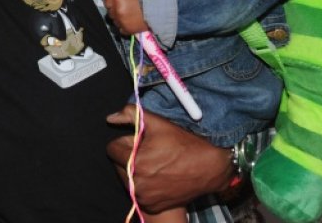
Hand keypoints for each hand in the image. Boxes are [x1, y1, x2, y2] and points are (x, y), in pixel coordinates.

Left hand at [104, 0, 147, 33]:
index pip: (107, 2)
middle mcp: (117, 12)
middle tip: (123, 8)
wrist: (158, 8)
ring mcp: (122, 22)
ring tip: (128, 16)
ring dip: (119, 19)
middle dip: (115, 10)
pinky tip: (131, 23)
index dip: (111, 2)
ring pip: (115, 21)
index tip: (116, 2)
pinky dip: (124, 27)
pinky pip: (121, 30)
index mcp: (117, 0)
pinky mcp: (128, 30)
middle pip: (110, 13)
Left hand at [106, 107, 232, 212]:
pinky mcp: (151, 205)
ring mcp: (144, 196)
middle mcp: (137, 183)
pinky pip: (138, 192)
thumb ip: (131, 115)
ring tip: (156, 163)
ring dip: (135, 171)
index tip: (139, 141)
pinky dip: (144, 184)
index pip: (112, 149)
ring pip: (127, 179)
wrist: (210, 167)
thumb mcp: (158, 123)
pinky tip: (160, 176)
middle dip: (129, 156)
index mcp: (135, 162)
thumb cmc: (184, 143)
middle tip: (149, 151)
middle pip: (118, 164)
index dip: (125, 142)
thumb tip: (111, 118)